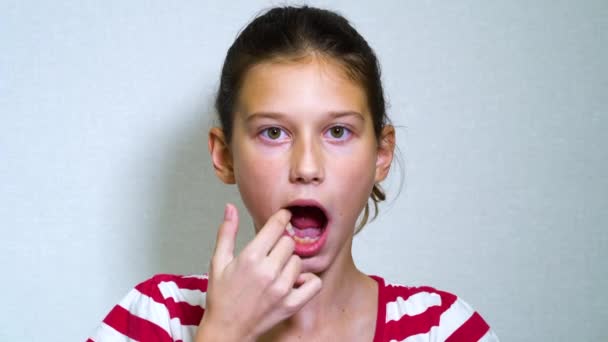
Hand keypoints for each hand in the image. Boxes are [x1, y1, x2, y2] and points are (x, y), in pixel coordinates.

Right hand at [195, 204, 321, 341]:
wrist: (226, 330)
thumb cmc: (221, 297)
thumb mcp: (218, 262)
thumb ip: (227, 233)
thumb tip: (230, 208)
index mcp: (250, 257)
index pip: (277, 226)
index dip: (282, 217)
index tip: (284, 216)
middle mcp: (268, 271)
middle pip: (289, 242)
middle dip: (281, 243)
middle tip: (272, 252)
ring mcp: (282, 289)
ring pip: (298, 260)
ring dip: (290, 262)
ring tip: (277, 270)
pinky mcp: (291, 304)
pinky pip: (313, 283)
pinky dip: (308, 280)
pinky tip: (295, 281)